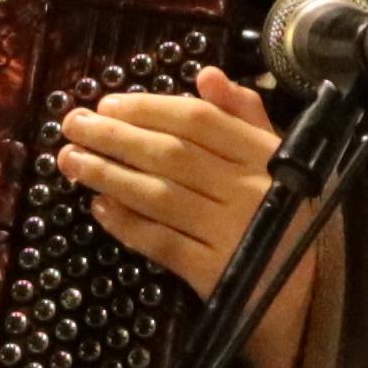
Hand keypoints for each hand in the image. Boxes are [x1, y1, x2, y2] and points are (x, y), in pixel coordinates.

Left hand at [58, 70, 326, 367]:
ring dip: (109, 175)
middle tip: (73, 126)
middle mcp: (250, 190)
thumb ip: (242, 113)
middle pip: (171, 155)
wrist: (296, 294)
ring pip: (160, 196)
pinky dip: (127, 223)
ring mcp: (232, 234)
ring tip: (71, 161)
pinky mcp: (214, 273)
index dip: (148, 109)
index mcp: (264, 155)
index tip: (107, 104)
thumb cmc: (277, 211)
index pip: (198, 121)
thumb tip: (207, 74)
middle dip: (115, 137)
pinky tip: (99, 207)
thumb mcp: (274, 157)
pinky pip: (161, 242)